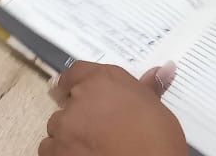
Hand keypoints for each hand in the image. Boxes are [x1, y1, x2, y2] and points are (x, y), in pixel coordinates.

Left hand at [40, 62, 183, 155]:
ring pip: (57, 127)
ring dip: (68, 135)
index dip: (73, 83)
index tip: (72, 91)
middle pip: (68, 103)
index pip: (76, 72)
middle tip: (96, 128)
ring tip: (90, 147)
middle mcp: (80, 99)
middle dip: (78, 114)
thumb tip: (165, 68)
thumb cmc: (156, 139)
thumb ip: (147, 88)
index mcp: (103, 81)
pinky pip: (50, 149)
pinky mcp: (56, 151)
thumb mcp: (155, 109)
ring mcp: (65, 127)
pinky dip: (61, 153)